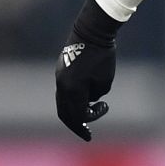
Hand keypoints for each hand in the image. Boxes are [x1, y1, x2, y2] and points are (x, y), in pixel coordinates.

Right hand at [55, 0, 120, 140]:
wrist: (92, 31)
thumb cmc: (102, 56)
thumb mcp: (105, 81)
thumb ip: (95, 95)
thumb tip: (88, 99)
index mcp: (73, 90)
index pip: (79, 114)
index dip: (92, 118)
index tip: (105, 107)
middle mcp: (62, 85)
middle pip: (65, 114)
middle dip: (76, 125)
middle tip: (87, 134)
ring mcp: (59, 77)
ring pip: (62, 103)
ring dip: (73, 113)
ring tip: (84, 120)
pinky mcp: (60, 70)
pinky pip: (63, 92)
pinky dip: (71, 101)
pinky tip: (81, 101)